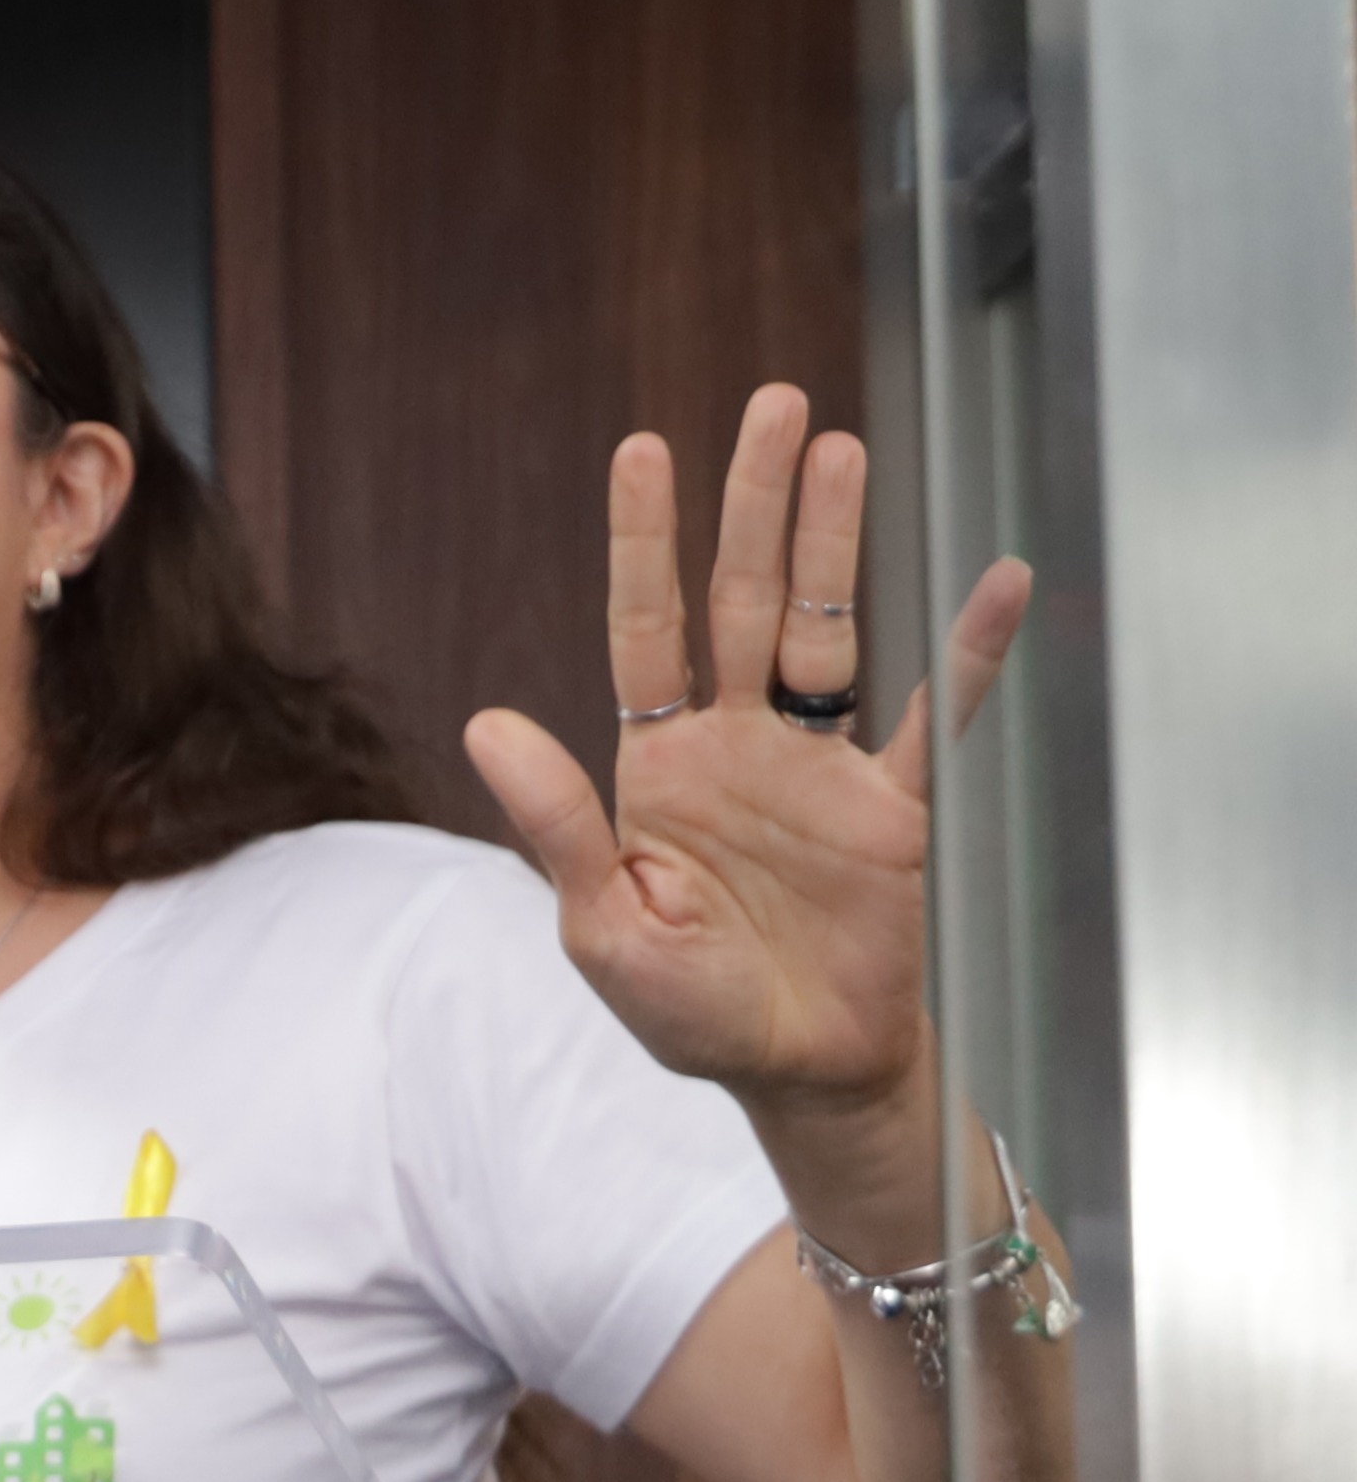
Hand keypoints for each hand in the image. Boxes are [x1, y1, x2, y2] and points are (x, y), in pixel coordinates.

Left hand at [464, 385, 1031, 1129]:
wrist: (801, 1076)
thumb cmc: (691, 1012)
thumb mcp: (606, 926)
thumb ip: (559, 823)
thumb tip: (487, 725)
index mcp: (657, 767)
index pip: (646, 630)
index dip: (644, 543)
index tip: (642, 449)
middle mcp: (738, 746)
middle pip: (746, 599)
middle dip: (755, 505)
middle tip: (772, 404)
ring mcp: (819, 767)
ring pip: (830, 628)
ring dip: (837, 541)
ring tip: (841, 447)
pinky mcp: (897, 806)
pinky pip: (934, 712)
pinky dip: (966, 650)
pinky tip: (994, 577)